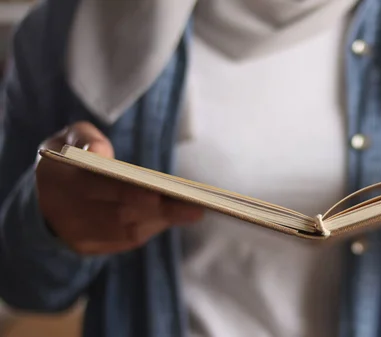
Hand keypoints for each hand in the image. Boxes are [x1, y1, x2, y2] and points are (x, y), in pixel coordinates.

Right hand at [36, 121, 203, 254]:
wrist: (42, 199)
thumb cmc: (68, 160)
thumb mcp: (66, 139)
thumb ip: (84, 137)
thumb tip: (101, 152)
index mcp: (58, 180)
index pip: (94, 188)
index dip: (126, 192)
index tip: (157, 192)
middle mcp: (64, 213)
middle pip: (118, 215)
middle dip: (159, 210)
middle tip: (195, 206)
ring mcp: (76, 235)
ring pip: (125, 232)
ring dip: (161, 221)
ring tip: (193, 210)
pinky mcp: (88, 248)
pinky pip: (125, 242)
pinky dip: (151, 228)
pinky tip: (173, 217)